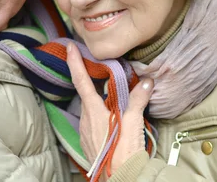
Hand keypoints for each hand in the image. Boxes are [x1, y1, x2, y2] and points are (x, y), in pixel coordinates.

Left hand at [66, 42, 152, 178]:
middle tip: (97, 68)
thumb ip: (138, 99)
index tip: (69, 47)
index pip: (81, 80)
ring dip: (96, 99)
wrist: (121, 178)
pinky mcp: (89, 142)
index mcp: (94, 110)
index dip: (74, 62)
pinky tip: (110, 116)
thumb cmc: (124, 151)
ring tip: (109, 94)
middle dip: (90, 80)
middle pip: (86, 93)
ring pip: (89, 108)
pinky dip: (99, 113)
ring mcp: (86, 131)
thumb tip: (147, 81)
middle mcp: (86, 119)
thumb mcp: (134, 121)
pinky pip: (92, 121)